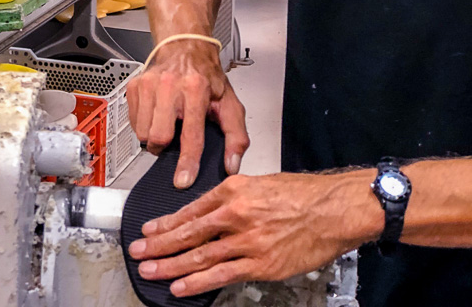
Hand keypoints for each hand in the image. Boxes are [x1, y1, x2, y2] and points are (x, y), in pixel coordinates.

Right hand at [126, 39, 248, 187]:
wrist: (186, 47)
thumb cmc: (207, 76)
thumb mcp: (229, 103)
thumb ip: (236, 136)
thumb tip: (232, 164)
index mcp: (196, 89)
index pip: (191, 134)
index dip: (187, 161)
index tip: (183, 180)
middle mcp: (170, 85)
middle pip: (159, 136)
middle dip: (166, 146)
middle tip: (174, 138)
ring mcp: (149, 84)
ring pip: (143, 133)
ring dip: (154, 137)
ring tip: (166, 124)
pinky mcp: (135, 86)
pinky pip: (133, 122)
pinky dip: (144, 125)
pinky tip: (156, 114)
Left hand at [129, 170, 382, 296]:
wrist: (332, 210)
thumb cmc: (301, 195)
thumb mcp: (259, 183)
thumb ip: (232, 197)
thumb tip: (208, 212)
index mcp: (234, 190)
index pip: (191, 209)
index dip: (166, 222)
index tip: (150, 229)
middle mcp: (236, 214)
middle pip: (188, 232)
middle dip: (160, 243)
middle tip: (139, 250)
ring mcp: (247, 241)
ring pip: (200, 255)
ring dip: (171, 265)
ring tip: (151, 270)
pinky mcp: (260, 264)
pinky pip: (222, 275)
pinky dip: (198, 283)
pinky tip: (181, 287)